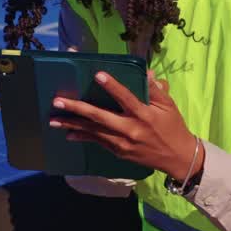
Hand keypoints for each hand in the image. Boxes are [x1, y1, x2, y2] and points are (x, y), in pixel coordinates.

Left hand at [50, 70, 199, 180]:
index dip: (112, 86)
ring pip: (94, 132)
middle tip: (58, 102)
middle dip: (78, 109)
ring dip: (72, 125)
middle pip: (100, 117)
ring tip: (53, 120)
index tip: (97, 75)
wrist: (177, 158)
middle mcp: (130, 129)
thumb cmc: (173, 127)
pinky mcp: (119, 152)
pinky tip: (68, 133)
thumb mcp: (168, 106)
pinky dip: (83, 137)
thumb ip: (155, 90)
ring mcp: (122, 143)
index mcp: (144, 114)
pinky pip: (98, 142)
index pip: (126, 98)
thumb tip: (147, 73)